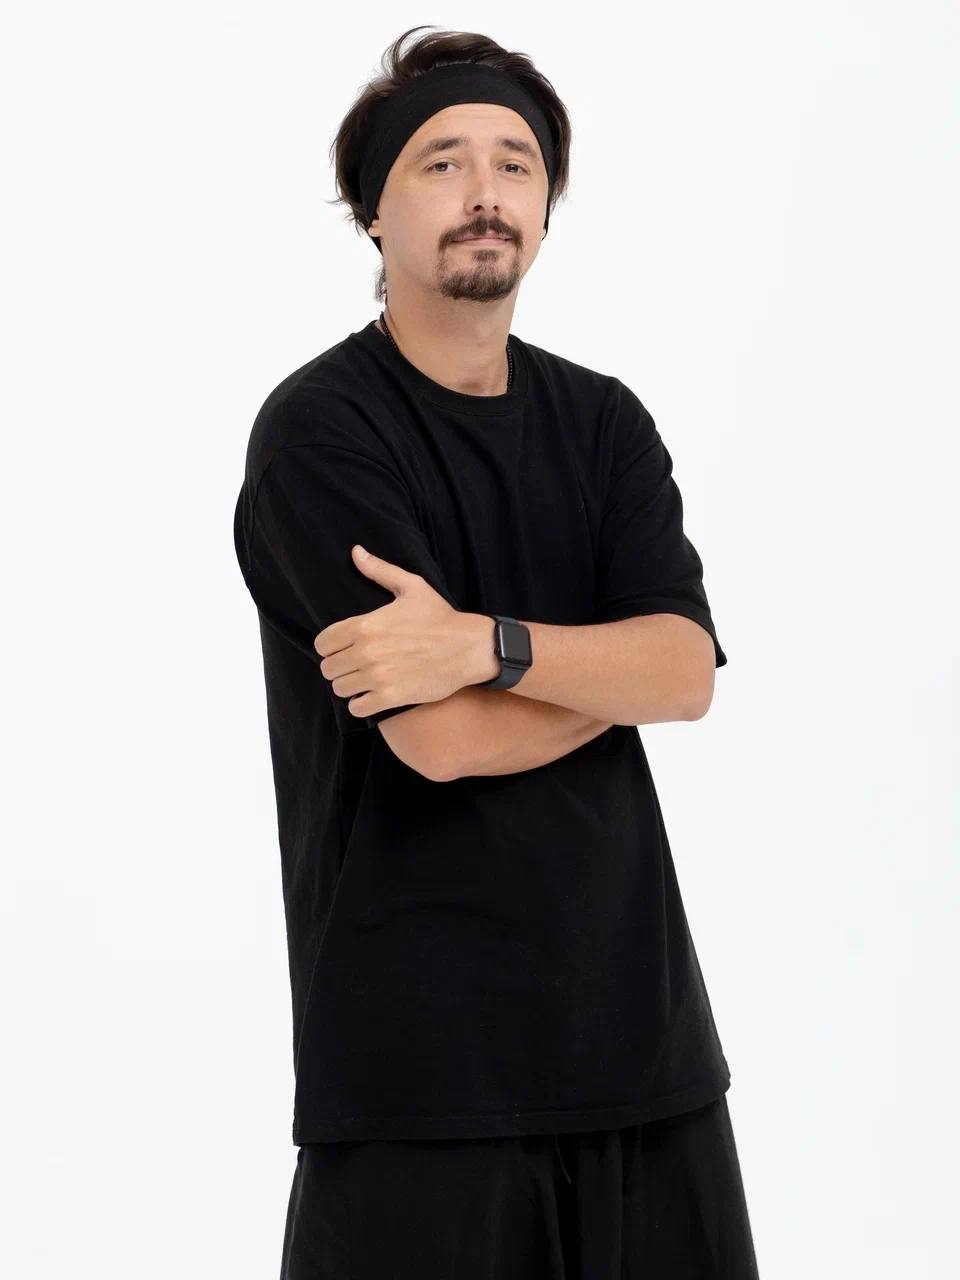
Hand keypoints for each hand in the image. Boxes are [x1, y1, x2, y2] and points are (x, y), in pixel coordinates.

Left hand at [313, 544, 498, 720]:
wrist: (469, 648)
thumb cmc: (440, 617)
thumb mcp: (411, 587)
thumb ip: (379, 570)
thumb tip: (356, 552)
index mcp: (365, 625)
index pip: (323, 643)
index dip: (330, 646)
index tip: (344, 648)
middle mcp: (367, 651)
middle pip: (328, 668)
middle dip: (339, 666)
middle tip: (355, 665)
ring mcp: (378, 676)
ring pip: (340, 688)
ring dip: (350, 685)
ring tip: (364, 680)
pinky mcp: (391, 697)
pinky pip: (357, 707)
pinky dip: (361, 704)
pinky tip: (372, 695)